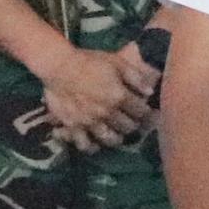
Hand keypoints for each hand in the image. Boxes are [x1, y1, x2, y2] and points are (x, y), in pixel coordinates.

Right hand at [35, 42, 153, 149]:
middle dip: (133, 124)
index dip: (145, 111)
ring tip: (117, 133)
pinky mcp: (74, 126)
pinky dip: (92, 147)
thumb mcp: (116, 62)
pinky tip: (96, 143)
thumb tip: (150, 92)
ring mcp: (90, 122)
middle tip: (132, 121)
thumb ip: (135, 77)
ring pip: (111, 139)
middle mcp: (107, 112)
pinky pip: (85, 144)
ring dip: (118, 137)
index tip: (144, 110)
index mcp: (119, 96)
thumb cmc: (89, 61)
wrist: (58, 66)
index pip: (141, 111)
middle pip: (128, 127)